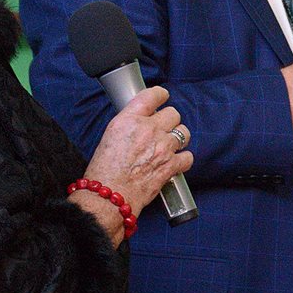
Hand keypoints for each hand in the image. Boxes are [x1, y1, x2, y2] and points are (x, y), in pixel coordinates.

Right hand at [79, 86, 193, 243]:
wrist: (109, 197)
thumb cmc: (104, 171)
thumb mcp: (110, 136)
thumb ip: (129, 124)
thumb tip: (141, 121)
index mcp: (129, 120)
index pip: (152, 95)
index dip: (160, 95)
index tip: (162, 97)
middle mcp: (148, 130)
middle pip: (173, 113)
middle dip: (169, 121)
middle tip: (162, 129)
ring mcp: (162, 147)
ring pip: (184, 132)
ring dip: (178, 138)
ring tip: (169, 146)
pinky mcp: (171, 165)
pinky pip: (188, 156)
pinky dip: (183, 159)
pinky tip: (175, 162)